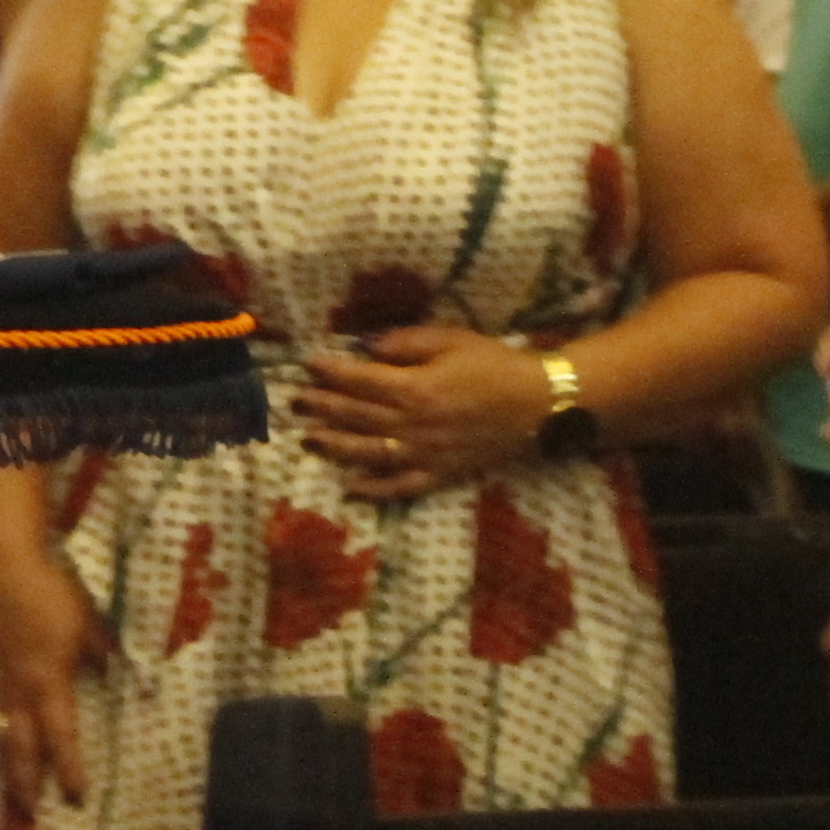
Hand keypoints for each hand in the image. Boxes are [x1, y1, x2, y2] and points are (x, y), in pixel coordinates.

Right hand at [0, 536, 105, 817]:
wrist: (0, 564)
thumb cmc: (51, 592)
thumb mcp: (89, 623)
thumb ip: (100, 653)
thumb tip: (113, 671)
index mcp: (47, 684)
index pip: (61, 739)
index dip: (68, 771)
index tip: (77, 799)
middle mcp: (16, 691)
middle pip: (17, 750)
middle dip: (23, 786)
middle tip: (28, 817)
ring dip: (5, 764)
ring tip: (10, 789)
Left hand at [292, 323, 557, 501]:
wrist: (537, 403)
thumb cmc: (493, 364)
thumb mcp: (450, 340)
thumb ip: (405, 342)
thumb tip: (364, 347)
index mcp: (415, 388)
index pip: (359, 380)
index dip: (329, 372)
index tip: (308, 364)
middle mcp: (413, 425)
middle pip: (356, 416)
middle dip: (320, 407)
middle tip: (292, 401)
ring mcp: (423, 454)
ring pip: (367, 453)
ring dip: (332, 446)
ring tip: (306, 438)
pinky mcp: (438, 474)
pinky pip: (398, 487)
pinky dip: (371, 489)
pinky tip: (347, 488)